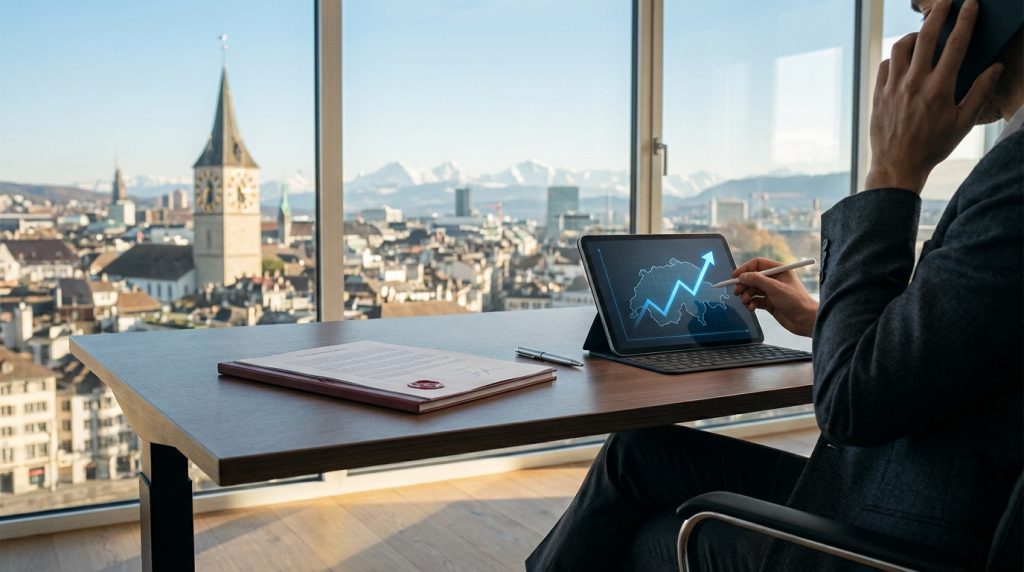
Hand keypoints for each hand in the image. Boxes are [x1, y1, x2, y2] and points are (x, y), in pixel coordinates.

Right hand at [733, 258, 817, 337]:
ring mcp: (771, 291)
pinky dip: (751, 303)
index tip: (734, 276)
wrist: (805, 320)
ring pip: (752, 290)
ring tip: (746, 302)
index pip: (757, 264)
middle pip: (752, 277)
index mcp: (779, 270)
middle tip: (737, 292)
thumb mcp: (775, 288)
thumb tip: (742, 276)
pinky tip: (752, 308)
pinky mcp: (769, 302)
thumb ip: (757, 280)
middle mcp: (774, 279)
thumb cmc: (796, 301)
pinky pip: (755, 300)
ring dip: (746, 296)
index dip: (745, 269)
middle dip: (744, 285)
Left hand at [866, 0, 1002, 193]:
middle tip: (945, 2)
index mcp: (940, 88)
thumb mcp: (963, 123)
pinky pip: (886, 64)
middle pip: (926, 36)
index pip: (956, 44)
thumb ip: (979, 92)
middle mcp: (915, 82)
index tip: (970, 5)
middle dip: (938, 13)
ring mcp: (893, 87)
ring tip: (924, 35)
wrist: (897, 166)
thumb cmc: (933, 146)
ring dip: (914, 35)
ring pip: (901, 47)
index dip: (965, 20)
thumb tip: (995, 67)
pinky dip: (897, 57)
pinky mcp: (878, 93)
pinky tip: (905, 61)